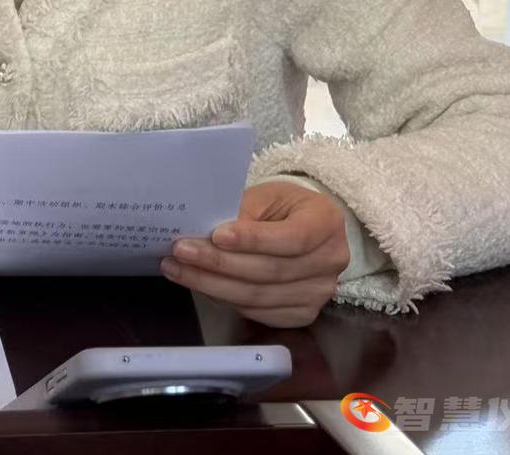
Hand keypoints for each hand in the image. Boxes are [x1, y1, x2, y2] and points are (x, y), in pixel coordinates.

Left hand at [160, 180, 349, 327]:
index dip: (253, 240)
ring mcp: (319, 293)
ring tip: (178, 269)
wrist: (303, 227)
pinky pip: (258, 312)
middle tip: (181, 252)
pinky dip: (226, 299)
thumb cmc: (282, 205)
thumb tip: (208, 234)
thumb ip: (244, 212)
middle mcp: (331, 261)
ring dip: (213, 285)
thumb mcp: (267, 195)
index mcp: (326, 221)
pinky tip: (201, 284)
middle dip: (220, 264)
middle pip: (270, 271)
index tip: (216, 236)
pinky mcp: (303, 313)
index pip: (291, 238)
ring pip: (259, 296)